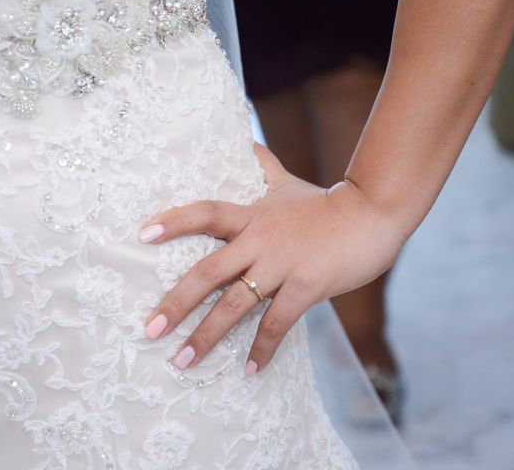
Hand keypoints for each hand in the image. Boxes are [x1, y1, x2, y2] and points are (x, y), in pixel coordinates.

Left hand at [138, 143, 405, 375]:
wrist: (371, 215)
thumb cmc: (325, 203)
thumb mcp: (288, 182)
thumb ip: (264, 166)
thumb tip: (248, 142)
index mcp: (252, 216)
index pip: (204, 214)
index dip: (173, 222)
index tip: (141, 235)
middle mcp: (260, 241)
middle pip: (208, 273)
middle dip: (176, 303)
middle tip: (150, 331)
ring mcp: (282, 265)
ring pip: (235, 306)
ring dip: (207, 336)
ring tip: (183, 361)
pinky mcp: (306, 287)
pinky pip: (277, 324)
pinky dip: (262, 349)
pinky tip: (249, 371)